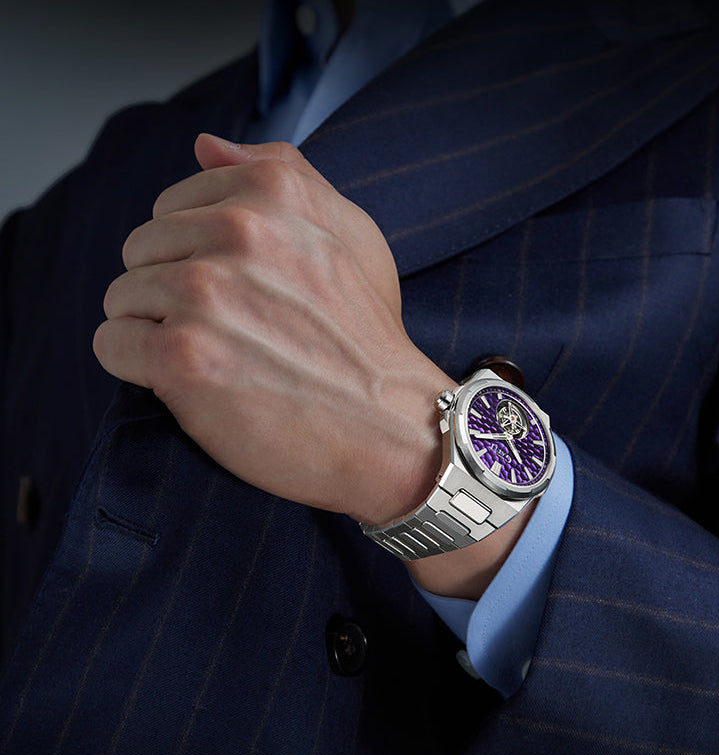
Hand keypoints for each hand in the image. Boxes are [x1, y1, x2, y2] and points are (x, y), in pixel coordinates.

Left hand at [94, 134, 453, 525]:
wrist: (387, 426)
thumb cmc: (367, 337)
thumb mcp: (352, 234)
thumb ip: (285, 173)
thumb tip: (203, 145)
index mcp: (272, 192)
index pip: (171, 208)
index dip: (195, 257)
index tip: (237, 294)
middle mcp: (236, 231)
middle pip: (141, 250)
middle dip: (171, 291)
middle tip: (228, 332)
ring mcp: (205, 294)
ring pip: (122, 297)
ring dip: (156, 330)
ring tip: (215, 357)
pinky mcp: (181, 357)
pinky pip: (112, 344)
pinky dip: (138, 367)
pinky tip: (189, 381)